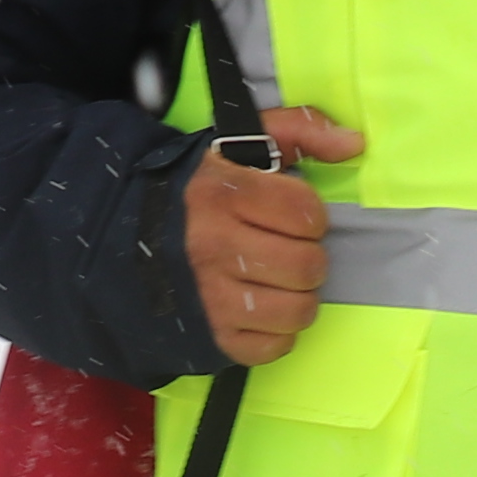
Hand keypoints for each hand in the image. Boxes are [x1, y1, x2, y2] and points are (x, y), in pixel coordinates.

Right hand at [183, 106, 366, 364]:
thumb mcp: (239, 145)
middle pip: (307, 266)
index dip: (310, 215)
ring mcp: (210, 297)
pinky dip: (278, 332)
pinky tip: (263, 309)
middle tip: (287, 249)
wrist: (123, 235)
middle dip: (307, 256)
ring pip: (298, 311)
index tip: (291, 215)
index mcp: (221, 193)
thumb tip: (354, 144)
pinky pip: (274, 346)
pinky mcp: (211, 337)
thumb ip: (299, 130)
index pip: (306, 214)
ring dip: (299, 296)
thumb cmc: (197, 189)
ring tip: (279, 280)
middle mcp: (213, 247)